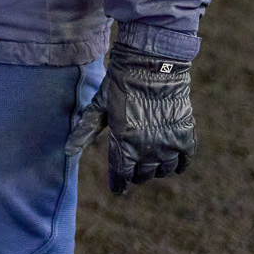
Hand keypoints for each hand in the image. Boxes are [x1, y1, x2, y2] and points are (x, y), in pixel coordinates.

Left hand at [65, 42, 195, 195]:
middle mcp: (148, 147)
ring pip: (163, 170)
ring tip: (150, 162)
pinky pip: (185, 160)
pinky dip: (179, 164)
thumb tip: (67, 151)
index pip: (121, 173)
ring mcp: (169, 142)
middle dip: (136, 175)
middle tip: (133, 169)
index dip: (119, 183)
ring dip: (156, 170)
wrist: (153, 65)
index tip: (118, 188)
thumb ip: (85, 131)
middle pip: (143, 175)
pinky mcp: (186, 135)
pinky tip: (173, 162)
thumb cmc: (121, 83)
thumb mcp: (99, 106)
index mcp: (124, 141)